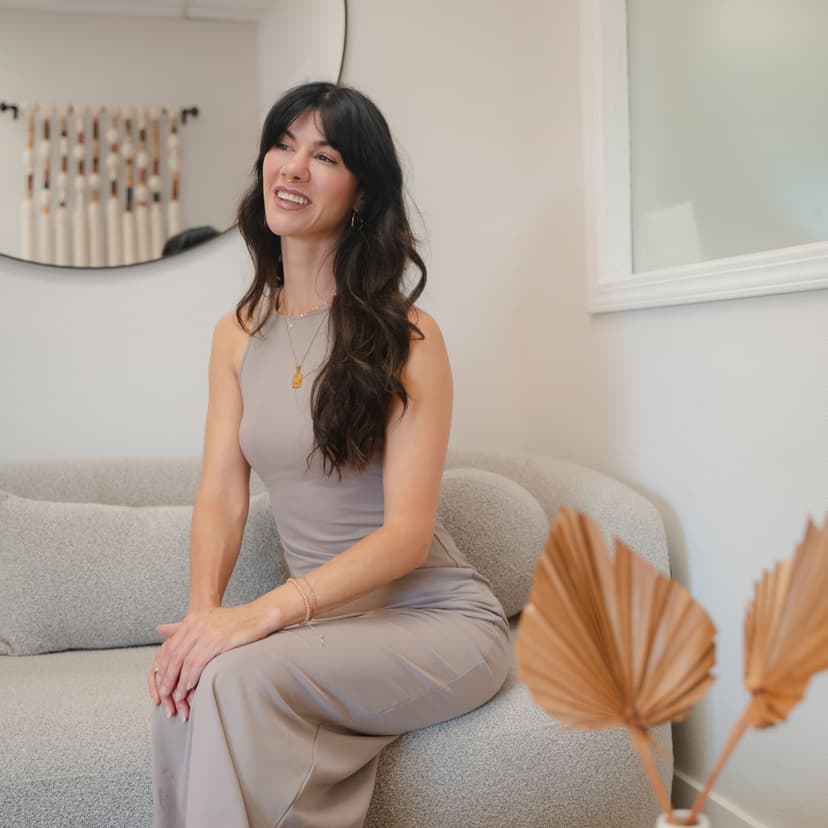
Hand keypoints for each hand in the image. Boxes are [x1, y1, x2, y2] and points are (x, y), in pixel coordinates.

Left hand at [147, 603, 278, 720]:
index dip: (163, 667)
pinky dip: (191, 678)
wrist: (259, 615)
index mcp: (191, 619)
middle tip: (164, 694)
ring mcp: (207, 632)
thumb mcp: (206, 619)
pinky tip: (189, 688)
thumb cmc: (234, 621)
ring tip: (177, 696)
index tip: (160, 683)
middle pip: (174, 656)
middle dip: (167, 677)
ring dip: (178, 682)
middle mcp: (196, 624)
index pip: (170, 647)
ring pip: (185, 662)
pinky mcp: (218, 640)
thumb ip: (182, 627)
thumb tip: (159, 629)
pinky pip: (199, 663)